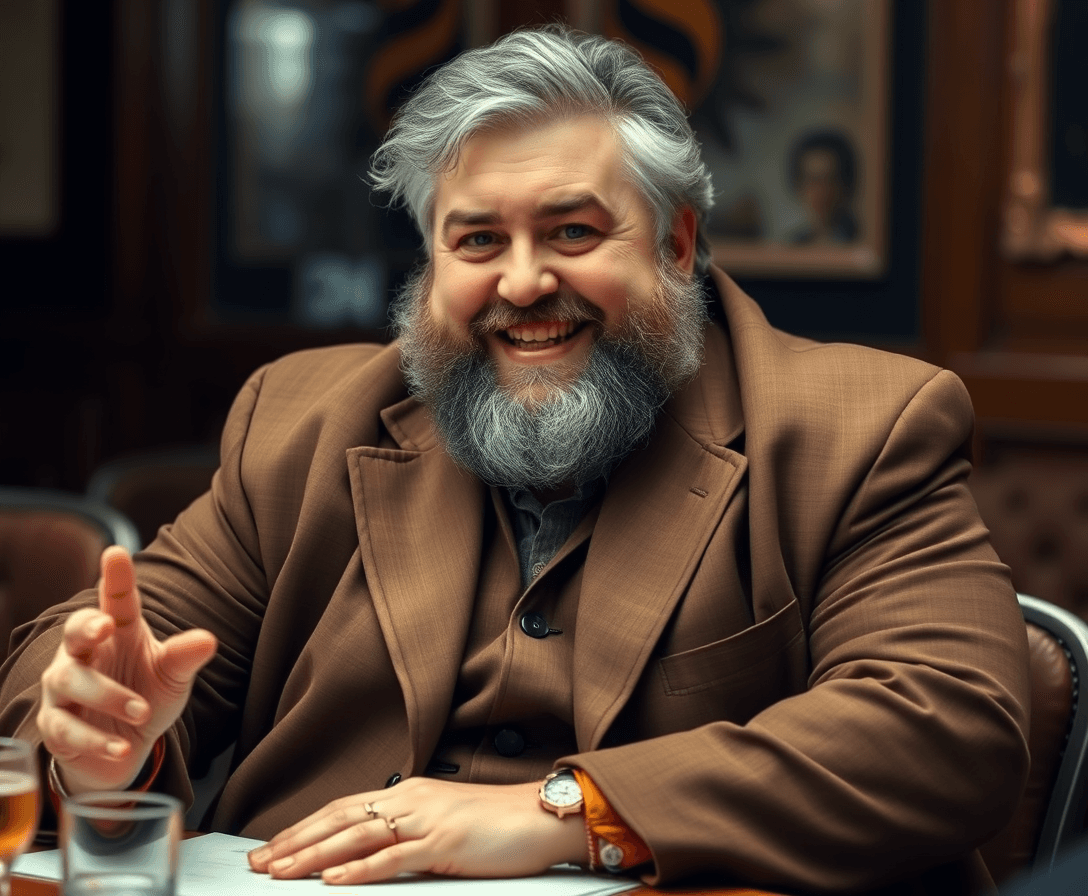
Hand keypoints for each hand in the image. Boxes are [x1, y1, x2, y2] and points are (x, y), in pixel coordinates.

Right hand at [37, 546, 217, 792]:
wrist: (124, 747)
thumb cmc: (148, 695)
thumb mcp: (172, 676)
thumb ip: (185, 657)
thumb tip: (208, 640)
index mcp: (116, 632)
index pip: (115, 599)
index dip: (116, 577)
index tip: (116, 552)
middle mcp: (83, 654)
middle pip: (75, 632)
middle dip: (87, 625)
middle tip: (106, 625)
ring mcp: (64, 689)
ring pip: (70, 682)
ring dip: (107, 697)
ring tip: (142, 711)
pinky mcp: (56, 727)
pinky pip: (67, 730)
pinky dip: (95, 740)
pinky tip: (122, 749)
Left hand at [247, 777, 588, 883]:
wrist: (543, 814)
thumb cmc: (500, 822)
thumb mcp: (445, 821)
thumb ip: (410, 830)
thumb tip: (374, 850)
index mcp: (410, 791)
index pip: (344, 807)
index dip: (305, 826)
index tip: (273, 845)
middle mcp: (412, 798)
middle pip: (340, 817)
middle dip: (294, 840)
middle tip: (258, 861)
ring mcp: (427, 818)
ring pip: (357, 835)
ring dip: (313, 855)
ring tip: (279, 872)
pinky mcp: (444, 842)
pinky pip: (393, 857)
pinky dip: (359, 869)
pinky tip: (333, 880)